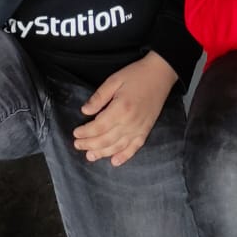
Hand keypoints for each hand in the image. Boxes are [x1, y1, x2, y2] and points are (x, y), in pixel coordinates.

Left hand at [73, 51, 177, 165]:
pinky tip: (114, 161)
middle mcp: (130, 122)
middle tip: (77, 144)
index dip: (85, 132)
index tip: (76, 132)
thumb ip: (99, 97)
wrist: (160, 74)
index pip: (98, 127)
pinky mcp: (146, 131)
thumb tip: (85, 111)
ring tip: (90, 155)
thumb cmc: (136, 75)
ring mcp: (139, 129)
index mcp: (121, 108)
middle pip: (105, 139)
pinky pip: (134, 148)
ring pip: (117, 147)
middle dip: (89, 144)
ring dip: (102, 153)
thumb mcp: (114, 80)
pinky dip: (124, 156)